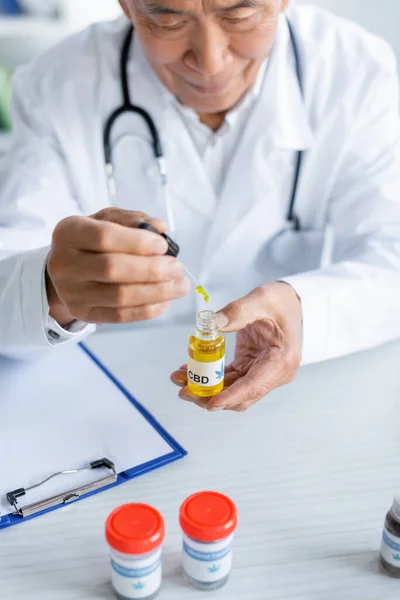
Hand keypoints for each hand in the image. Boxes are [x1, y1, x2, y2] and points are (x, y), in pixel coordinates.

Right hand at [46, 208, 189, 326]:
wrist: (67, 269)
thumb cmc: (92, 241)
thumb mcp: (107, 220)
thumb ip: (133, 220)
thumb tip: (160, 228)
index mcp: (69, 232)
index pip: (104, 237)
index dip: (137, 242)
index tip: (163, 246)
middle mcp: (65, 264)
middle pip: (112, 269)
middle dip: (152, 269)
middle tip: (177, 268)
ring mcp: (72, 292)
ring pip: (119, 296)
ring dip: (156, 292)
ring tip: (179, 285)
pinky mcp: (83, 313)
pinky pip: (119, 316)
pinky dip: (147, 310)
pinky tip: (165, 301)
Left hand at [171, 282, 301, 411]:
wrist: (291, 302)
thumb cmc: (281, 301)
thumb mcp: (261, 299)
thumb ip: (237, 311)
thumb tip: (212, 323)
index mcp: (281, 360)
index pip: (254, 386)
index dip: (231, 397)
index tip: (210, 402)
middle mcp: (275, 373)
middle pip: (241, 396)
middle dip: (211, 397)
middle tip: (184, 390)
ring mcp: (263, 373)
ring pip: (232, 391)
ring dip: (206, 389)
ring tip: (179, 379)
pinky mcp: (251, 369)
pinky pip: (229, 380)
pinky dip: (210, 379)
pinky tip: (190, 371)